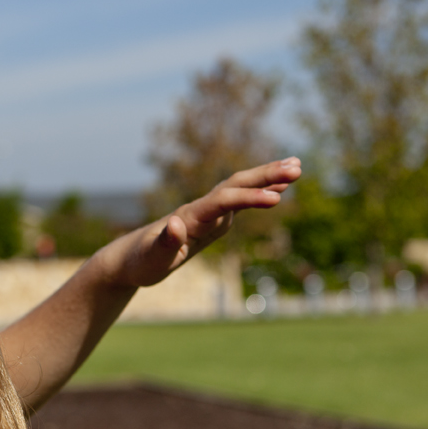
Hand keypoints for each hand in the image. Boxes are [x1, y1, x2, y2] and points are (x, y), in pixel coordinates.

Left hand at [104, 157, 299, 287]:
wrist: (129, 258)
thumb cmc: (140, 261)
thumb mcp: (152, 258)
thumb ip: (165, 242)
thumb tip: (175, 223)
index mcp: (190, 217)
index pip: (224, 201)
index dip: (250, 198)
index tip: (277, 198)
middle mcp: (201, 209)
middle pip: (236, 185)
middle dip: (266, 175)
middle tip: (297, 167)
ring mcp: (207, 213)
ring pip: (240, 188)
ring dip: (267, 177)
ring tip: (297, 166)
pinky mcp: (211, 221)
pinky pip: (239, 202)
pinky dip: (259, 193)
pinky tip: (278, 190)